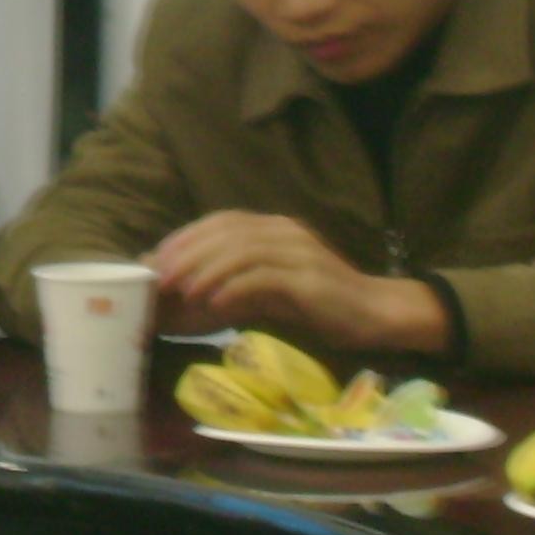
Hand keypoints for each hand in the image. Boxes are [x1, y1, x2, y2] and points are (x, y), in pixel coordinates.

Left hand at [145, 212, 448, 354]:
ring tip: (181, 290)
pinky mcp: (309, 278)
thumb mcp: (271, 288)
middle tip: (161, 276)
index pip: (220, 221)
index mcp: (274, 227)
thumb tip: (189, 289)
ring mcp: (299, 251)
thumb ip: (237, 281)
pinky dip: (233, 287)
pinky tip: (214, 303)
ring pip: (240, 250)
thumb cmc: (320, 304)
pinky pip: (263, 277)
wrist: (376, 313)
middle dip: (187, 253)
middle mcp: (284, 231)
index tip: (158, 258)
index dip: (186, 237)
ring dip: (205, 269)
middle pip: (224, 231)